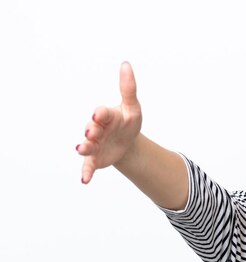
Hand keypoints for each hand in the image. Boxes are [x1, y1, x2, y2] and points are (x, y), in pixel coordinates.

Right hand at [77, 62, 141, 183]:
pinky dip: (86, 173)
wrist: (126, 142)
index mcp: (107, 116)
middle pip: (92, 129)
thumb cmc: (127, 122)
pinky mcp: (95, 159)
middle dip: (91, 130)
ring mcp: (94, 145)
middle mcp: (97, 129)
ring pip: (87, 146)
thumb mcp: (132, 107)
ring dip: (84, 147)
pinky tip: (84, 181)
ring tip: (81, 149)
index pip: (103, 114)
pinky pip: (88, 166)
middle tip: (91, 132)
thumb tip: (126, 64)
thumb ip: (128, 88)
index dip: (101, 114)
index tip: (99, 114)